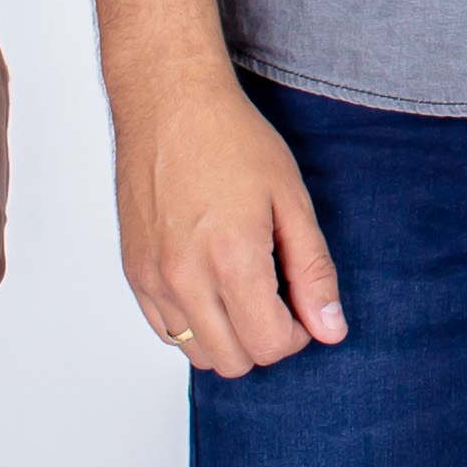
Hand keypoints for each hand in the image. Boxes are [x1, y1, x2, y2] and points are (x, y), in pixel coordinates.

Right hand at [119, 64, 342, 378]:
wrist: (169, 105)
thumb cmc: (232, 140)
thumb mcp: (291, 200)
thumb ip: (313, 271)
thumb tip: (331, 329)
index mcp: (232, 260)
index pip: (270, 346)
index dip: (299, 334)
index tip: (304, 303)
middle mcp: (185, 279)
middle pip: (233, 361)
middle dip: (266, 340)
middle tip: (279, 298)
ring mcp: (153, 279)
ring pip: (196, 353)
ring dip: (228, 336)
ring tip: (244, 289)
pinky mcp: (135, 273)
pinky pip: (165, 331)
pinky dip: (194, 324)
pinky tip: (212, 284)